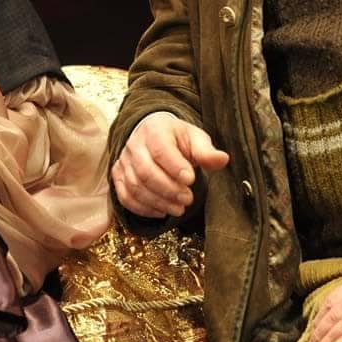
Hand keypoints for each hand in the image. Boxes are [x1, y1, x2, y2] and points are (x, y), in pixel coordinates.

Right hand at [112, 112, 228, 218]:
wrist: (153, 135)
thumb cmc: (177, 139)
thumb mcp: (194, 139)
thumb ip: (206, 151)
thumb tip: (223, 159)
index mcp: (155, 130)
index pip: (160, 149)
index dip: (175, 167)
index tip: (192, 179)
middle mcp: (134, 144)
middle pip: (145, 171)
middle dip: (168, 189)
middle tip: (188, 199)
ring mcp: (124, 161)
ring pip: (135, 186)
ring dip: (158, 202)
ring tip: (179, 209)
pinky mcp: (118, 176)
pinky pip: (125, 196)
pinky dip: (143, 208)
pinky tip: (162, 212)